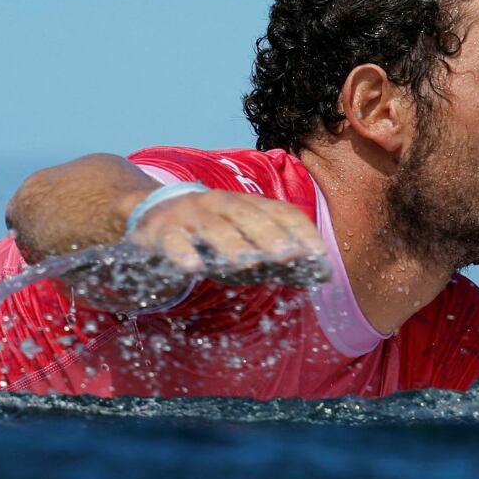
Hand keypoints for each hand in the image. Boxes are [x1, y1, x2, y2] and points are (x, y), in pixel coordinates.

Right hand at [128, 189, 331, 286]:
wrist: (153, 219)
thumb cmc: (214, 238)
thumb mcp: (249, 246)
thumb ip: (282, 260)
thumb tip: (324, 275)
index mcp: (249, 206)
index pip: (281, 212)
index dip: (301, 232)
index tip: (319, 255)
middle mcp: (221, 204)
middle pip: (248, 215)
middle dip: (268, 235)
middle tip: (287, 256)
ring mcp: (190, 216)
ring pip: (212, 226)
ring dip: (230, 244)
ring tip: (247, 263)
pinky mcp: (162, 232)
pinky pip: (172, 241)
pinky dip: (182, 253)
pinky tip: (193, 268)